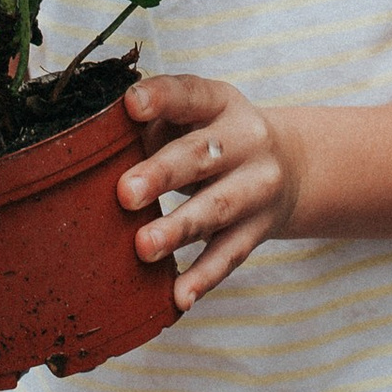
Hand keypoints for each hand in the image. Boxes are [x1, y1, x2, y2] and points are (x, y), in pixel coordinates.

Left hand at [120, 74, 300, 308]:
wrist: (292, 166)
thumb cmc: (217, 138)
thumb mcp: (197, 116)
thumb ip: (155, 125)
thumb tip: (100, 148)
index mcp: (222, 103)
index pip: (191, 94)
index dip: (162, 98)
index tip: (131, 106)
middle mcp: (247, 141)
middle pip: (203, 156)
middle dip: (163, 174)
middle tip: (125, 193)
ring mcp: (257, 188)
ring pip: (217, 209)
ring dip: (180, 229)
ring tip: (144, 246)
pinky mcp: (257, 229)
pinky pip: (229, 255)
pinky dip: (204, 277)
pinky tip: (179, 297)